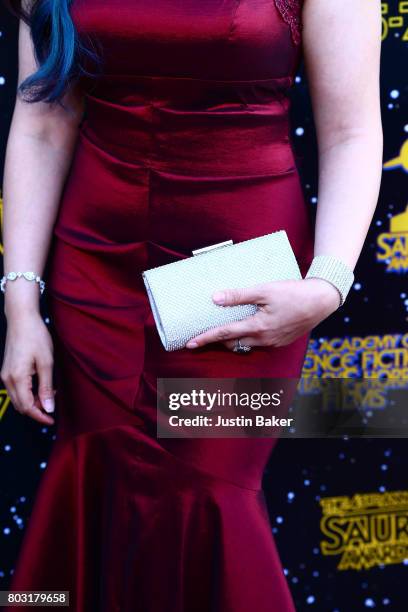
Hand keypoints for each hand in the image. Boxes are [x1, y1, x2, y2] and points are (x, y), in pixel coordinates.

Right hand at [1, 310, 55, 424]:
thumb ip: (46, 387)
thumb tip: (48, 407)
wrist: (21, 318)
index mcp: (17, 378)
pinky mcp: (7, 370)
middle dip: (36, 410)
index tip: (52, 419)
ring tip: (50, 394)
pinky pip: (16, 389)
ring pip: (18, 399)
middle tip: (53, 406)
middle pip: (21, 406)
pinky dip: (28, 393)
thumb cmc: (35, 336)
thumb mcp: (46, 362)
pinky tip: (42, 386)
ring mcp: (5, 374)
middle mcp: (7, 379)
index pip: (27, 407)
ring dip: (33, 402)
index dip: (40, 416)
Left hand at [185, 277, 340, 350]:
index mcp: (258, 327)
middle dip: (216, 341)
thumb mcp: (264, 290)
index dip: (205, 338)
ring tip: (221, 332)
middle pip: (232, 344)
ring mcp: (273, 343)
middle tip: (201, 337)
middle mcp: (264, 339)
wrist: (321, 300)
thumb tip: (215, 298)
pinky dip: (247, 338)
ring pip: (245, 345)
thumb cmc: (293, 293)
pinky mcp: (281, 341)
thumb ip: (239, 295)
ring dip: (232, 340)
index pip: (224, 334)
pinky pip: (258, 343)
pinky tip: (245, 328)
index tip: (189, 343)